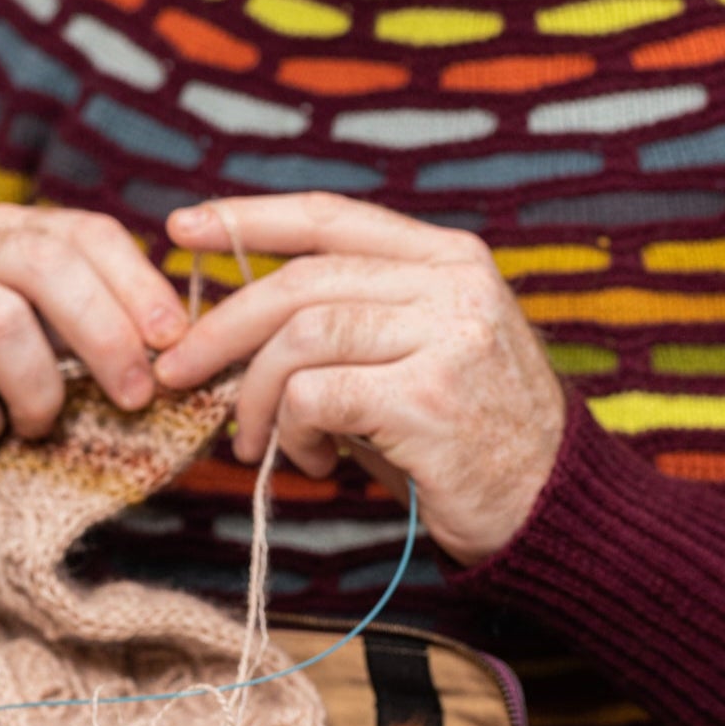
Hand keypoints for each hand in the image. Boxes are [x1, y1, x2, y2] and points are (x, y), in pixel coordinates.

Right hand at [0, 205, 188, 461]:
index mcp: (4, 235)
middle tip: (135, 395)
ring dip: (39, 388)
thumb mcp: (48, 352)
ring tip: (38, 424)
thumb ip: (100, 334)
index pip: (84, 232)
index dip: (138, 284)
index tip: (174, 341)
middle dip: (105, 334)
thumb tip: (188, 346)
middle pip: (46, 264)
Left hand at [151, 195, 566, 566]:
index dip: (248, 218)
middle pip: (300, 281)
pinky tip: (309, 461)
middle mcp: (450, 284)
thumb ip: (343, 324)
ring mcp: (445, 336)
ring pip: (300, 339)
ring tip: (253, 442)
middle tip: (176, 371)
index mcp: (446, 258)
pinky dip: (293, 431)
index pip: (328, 217)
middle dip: (222, 327)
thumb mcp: (410, 357)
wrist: (548, 508)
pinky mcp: (429, 398)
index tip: (181, 227)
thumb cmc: (461, 438)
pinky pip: (317, 396)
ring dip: (254, 396)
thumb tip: (228, 324)